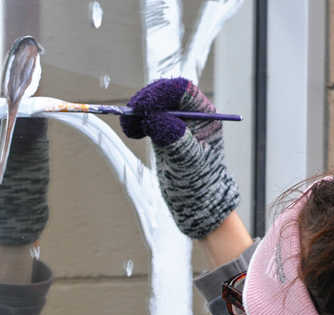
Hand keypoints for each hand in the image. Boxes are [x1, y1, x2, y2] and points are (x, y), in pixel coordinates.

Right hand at [120, 78, 238, 239]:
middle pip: (165, 94)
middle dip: (146, 101)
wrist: (198, 204)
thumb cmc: (199, 183)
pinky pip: (148, 119)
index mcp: (205, 115)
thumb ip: (173, 136)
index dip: (160, 93)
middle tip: (129, 115)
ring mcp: (177, 124)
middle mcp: (191, 115)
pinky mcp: (164, 134)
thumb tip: (154, 116)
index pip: (181, 90)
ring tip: (128, 127)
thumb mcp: (188, 160)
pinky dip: (137, 122)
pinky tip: (131, 131)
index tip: (141, 105)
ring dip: (138, 111)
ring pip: (154, 106)